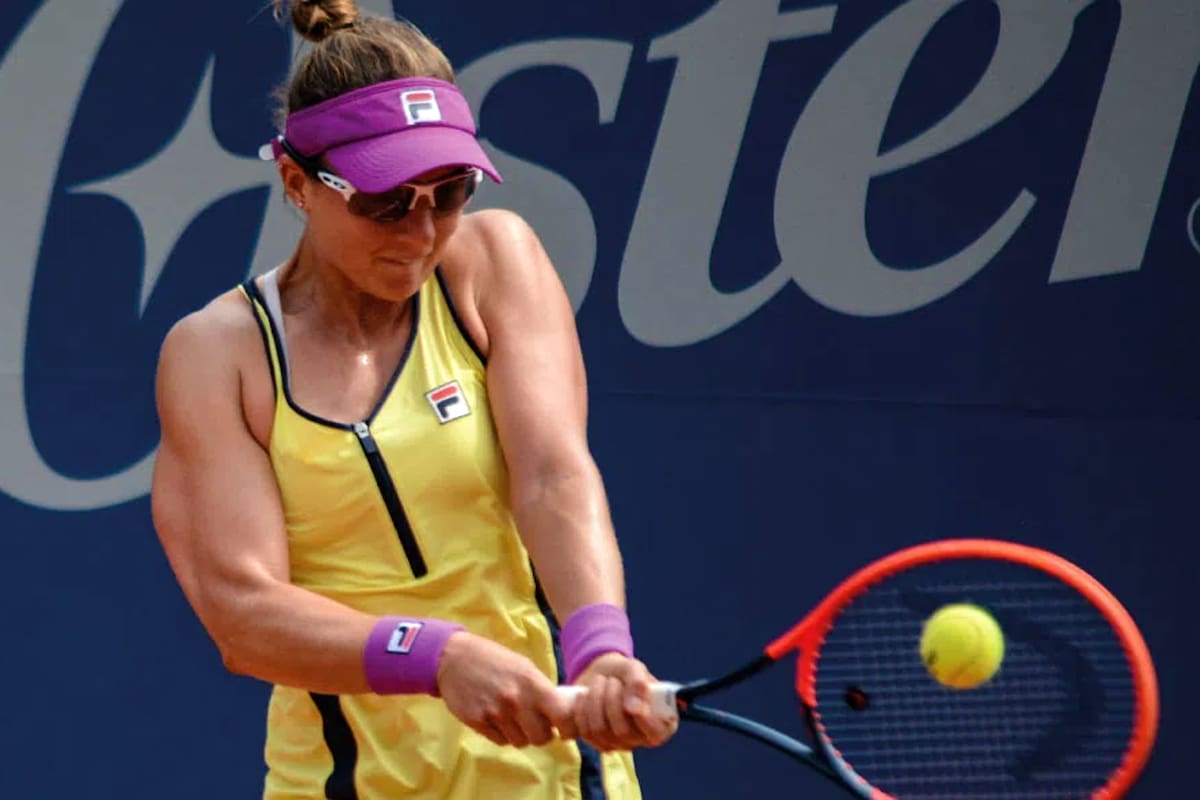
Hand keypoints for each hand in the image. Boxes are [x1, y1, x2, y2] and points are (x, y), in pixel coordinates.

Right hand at [436, 631, 572, 746]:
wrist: (454, 658)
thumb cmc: (494, 660)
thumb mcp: (524, 667)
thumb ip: (541, 690)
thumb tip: (562, 713)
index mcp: (532, 682)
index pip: (563, 715)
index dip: (569, 727)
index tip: (567, 731)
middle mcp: (516, 700)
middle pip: (541, 737)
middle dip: (541, 734)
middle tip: (536, 724)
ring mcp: (495, 712)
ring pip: (520, 742)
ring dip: (521, 735)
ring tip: (514, 718)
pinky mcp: (478, 722)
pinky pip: (500, 741)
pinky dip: (502, 734)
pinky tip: (497, 718)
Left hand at [568, 652, 678, 751]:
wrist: (602, 674)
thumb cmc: (624, 673)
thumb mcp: (634, 669)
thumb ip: (638, 684)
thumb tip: (633, 709)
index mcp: (660, 723)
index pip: (656, 734)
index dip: (644, 721)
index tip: (632, 702)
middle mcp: (640, 739)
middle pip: (622, 731)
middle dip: (612, 700)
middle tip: (611, 679)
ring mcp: (618, 744)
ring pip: (600, 731)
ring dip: (595, 701)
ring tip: (599, 681)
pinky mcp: (597, 742)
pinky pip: (585, 732)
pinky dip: (582, 710)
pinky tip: (584, 695)